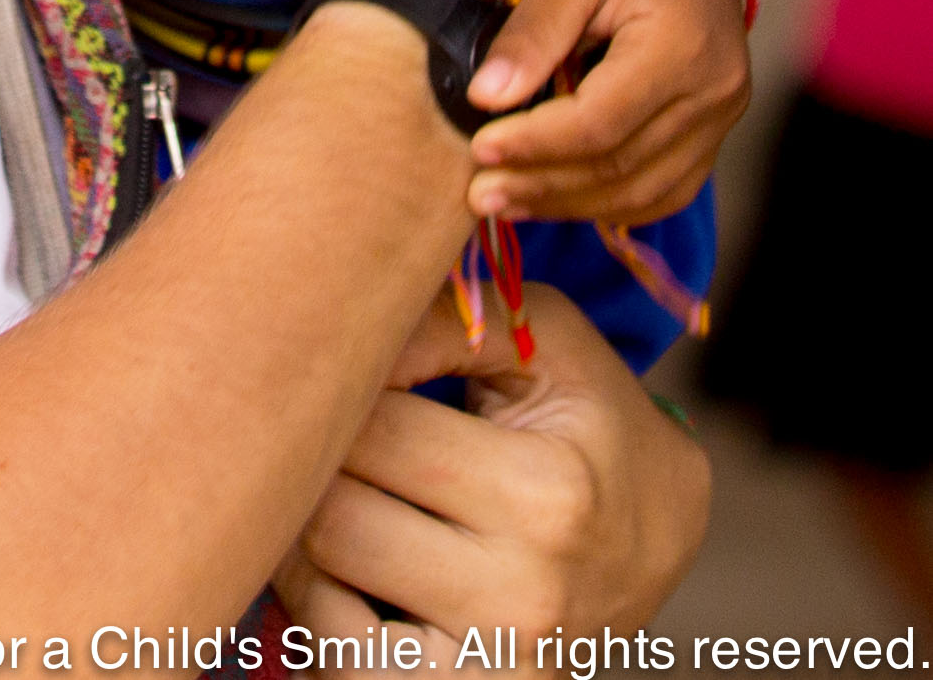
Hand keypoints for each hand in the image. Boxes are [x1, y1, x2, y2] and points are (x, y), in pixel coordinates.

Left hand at [276, 284, 709, 650]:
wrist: (660, 541)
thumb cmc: (590, 421)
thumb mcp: (546, 342)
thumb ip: (446, 316)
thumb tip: (343, 329)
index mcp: (548, 496)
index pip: (375, 429)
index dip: (341, 386)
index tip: (348, 370)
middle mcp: (522, 597)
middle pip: (335, 515)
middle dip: (312, 461)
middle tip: (320, 428)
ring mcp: (493, 668)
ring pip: (320, 590)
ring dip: (300, 532)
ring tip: (329, 488)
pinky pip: (336, 660)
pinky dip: (317, 607)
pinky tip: (342, 564)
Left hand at [463, 0, 748, 225]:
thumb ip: (532, 33)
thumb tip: (486, 97)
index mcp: (680, 45)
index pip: (601, 123)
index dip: (536, 144)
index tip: (478, 149)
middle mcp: (713, 93)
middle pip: (622, 166)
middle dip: (544, 185)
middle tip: (480, 194)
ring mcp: (722, 117)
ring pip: (644, 190)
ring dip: (571, 204)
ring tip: (507, 201)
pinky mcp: (715, 128)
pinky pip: (665, 186)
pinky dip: (611, 199)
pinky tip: (558, 196)